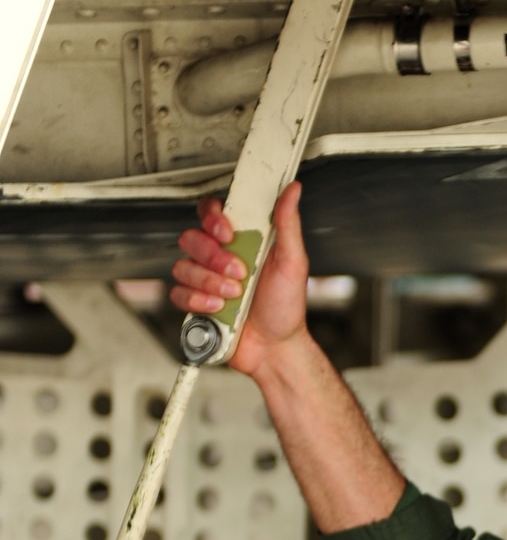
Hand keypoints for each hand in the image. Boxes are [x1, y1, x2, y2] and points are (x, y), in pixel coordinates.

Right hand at [169, 182, 310, 378]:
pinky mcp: (195, 302)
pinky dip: (198, 301)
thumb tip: (292, 191)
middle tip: (239, 273)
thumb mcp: (293, 262)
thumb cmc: (285, 308)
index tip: (228, 233)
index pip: (212, 213)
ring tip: (235, 295)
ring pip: (183, 266)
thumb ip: (288, 224)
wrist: (275, 348)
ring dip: (210, 282)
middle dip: (214, 257)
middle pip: (191, 237)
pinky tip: (219, 308)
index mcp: (242, 241)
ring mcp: (206, 279)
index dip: (213, 219)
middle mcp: (220, 257)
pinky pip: (179, 294)